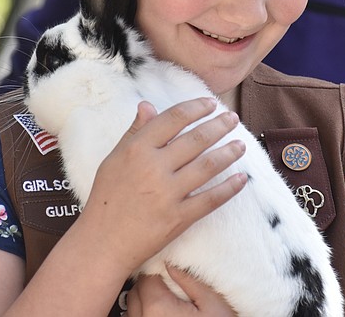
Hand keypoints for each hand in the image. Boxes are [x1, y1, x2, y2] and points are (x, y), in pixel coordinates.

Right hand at [78, 97, 247, 275]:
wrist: (103, 241)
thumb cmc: (106, 198)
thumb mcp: (114, 158)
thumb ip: (135, 132)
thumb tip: (147, 104)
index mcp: (137, 149)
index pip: (173, 119)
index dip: (196, 108)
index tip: (211, 103)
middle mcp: (154, 168)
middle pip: (196, 139)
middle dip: (219, 126)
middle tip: (232, 118)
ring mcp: (168, 194)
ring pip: (207, 166)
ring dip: (229, 153)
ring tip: (241, 144)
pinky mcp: (179, 218)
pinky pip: (211, 199)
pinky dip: (229, 188)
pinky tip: (241, 179)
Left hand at [126, 266, 237, 315]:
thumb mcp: (212, 302)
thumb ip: (189, 279)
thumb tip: (170, 263)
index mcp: (157, 307)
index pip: (146, 278)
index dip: (158, 272)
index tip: (170, 273)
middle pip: (135, 292)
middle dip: (149, 286)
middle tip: (170, 288)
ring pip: (132, 309)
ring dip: (144, 302)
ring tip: (166, 303)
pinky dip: (144, 315)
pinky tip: (162, 316)